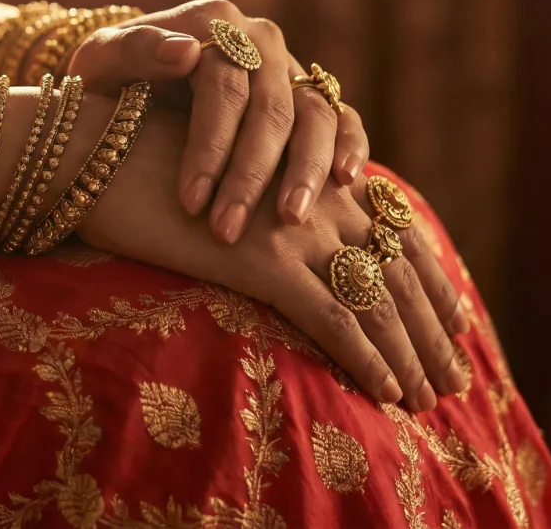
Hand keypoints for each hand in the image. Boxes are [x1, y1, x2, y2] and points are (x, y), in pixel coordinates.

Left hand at [66, 0, 368, 242]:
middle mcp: (259, 39)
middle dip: (251, 174)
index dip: (210, 146)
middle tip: (228, 230)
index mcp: (212, 21)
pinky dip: (352, 144)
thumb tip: (184, 52)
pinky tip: (348, 182)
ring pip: (314, 114)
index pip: (222, 86)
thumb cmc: (112, 74)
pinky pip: (342, 115)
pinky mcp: (309, 92)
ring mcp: (289, 65)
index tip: (190, 202)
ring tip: (291, 219)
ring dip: (306, 169)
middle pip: (269, 107)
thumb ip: (135, 49)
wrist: (134, 73)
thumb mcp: (102, 58)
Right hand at [77, 104, 469, 408]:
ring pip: (378, 299)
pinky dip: (366, 359)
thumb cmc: (145, 165)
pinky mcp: (264, 257)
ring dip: (410, 355)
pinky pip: (332, 318)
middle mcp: (317, 194)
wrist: (94, 152)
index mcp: (311, 173)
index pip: (393, 230)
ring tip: (430, 398)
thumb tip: (292, 237)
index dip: (429, 279)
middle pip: (399, 269)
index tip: (454, 321)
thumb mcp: (223, 181)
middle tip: (456, 377)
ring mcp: (295, 225)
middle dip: (432, 329)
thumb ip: (266, 200)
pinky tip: (386, 392)